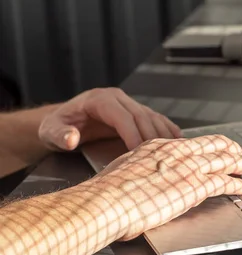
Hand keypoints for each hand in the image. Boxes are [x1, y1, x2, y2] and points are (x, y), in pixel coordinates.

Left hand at [39, 88, 181, 150]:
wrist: (62, 121)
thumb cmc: (56, 126)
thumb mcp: (50, 131)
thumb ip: (59, 134)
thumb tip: (71, 139)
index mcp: (100, 100)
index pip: (123, 116)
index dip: (133, 133)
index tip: (139, 152)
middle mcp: (117, 98)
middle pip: (141, 116)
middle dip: (152, 136)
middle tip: (161, 156)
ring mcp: (128, 103)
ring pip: (151, 116)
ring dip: (164, 132)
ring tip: (174, 150)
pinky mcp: (134, 112)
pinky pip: (154, 118)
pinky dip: (166, 128)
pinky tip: (177, 139)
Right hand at [89, 135, 241, 240]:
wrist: (105, 201)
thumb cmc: (109, 192)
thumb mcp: (128, 170)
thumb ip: (146, 169)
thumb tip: (152, 175)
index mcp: (162, 146)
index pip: (198, 142)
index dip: (218, 146)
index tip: (228, 150)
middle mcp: (178, 151)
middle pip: (219, 147)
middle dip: (240, 152)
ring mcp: (188, 167)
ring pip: (228, 161)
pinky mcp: (194, 186)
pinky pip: (225, 183)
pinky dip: (240, 185)